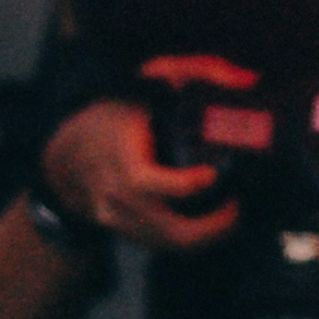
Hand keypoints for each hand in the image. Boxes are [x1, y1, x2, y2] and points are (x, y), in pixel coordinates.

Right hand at [39, 55, 258, 251]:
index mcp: (121, 158)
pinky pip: (164, 245)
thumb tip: (248, 79)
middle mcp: (118, 195)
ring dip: (209, 236)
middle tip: (238, 206)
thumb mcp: (148, 84)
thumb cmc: (116, 115)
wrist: (69, 155)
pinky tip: (212, 223)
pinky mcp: (125, 232)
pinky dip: (193, 239)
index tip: (213, 173)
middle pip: (171, 230)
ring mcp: (120, 219)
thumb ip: (199, 72)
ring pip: (171, 244)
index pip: (149, 183)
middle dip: (214, 227)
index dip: (187, 183)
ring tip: (233, 215)